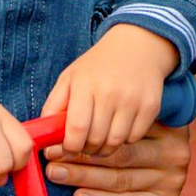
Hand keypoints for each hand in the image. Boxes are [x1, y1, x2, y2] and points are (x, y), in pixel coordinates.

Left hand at [41, 21, 170, 154]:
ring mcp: (133, 100)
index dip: (70, 146)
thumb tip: (44, 136)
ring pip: (115, 143)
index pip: (76, 129)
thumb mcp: (70, 77)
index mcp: (85, 84)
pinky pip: (134, 138)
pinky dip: (125, 139)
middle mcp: (110, 92)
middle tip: (85, 144)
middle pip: (96, 140)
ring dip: (105, 147)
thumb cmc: (98, 65)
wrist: (138, 46)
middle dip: (87, 149)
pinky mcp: (150, 107)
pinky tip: (120, 126)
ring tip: (100, 138)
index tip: (68, 148)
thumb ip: (53, 106)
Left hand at [50, 118, 191, 195]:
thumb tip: (53, 122)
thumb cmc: (134, 119)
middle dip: (80, 160)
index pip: (118, 131)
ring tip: (57, 175)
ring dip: (85, 179)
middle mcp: (174, 149)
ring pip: (120, 179)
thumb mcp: (122, 105)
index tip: (55, 142)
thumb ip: (96, 110)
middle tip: (52, 160)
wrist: (168, 139)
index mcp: (165, 123)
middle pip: (119, 157)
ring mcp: (173, 176)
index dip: (83, 138)